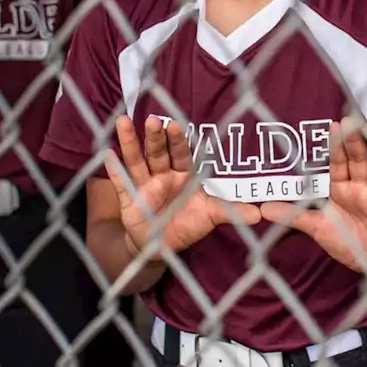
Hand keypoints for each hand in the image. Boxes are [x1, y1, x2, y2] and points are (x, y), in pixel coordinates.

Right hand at [108, 116, 260, 257]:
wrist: (161, 247)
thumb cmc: (186, 224)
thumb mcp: (209, 217)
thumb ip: (231, 211)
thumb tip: (260, 214)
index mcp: (183, 175)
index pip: (182, 154)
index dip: (178, 141)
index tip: (177, 125)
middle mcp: (163, 175)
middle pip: (158, 153)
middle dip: (156, 137)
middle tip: (153, 120)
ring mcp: (144, 185)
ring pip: (137, 160)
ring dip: (130, 143)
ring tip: (122, 122)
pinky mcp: (129, 198)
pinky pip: (121, 183)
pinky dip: (113, 170)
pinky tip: (106, 154)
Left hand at [261, 121, 366, 278]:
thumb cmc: (348, 243)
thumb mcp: (318, 229)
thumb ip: (294, 216)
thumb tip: (262, 208)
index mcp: (343, 189)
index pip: (339, 163)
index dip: (336, 145)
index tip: (334, 125)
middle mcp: (362, 188)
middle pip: (359, 160)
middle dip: (355, 141)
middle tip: (351, 120)